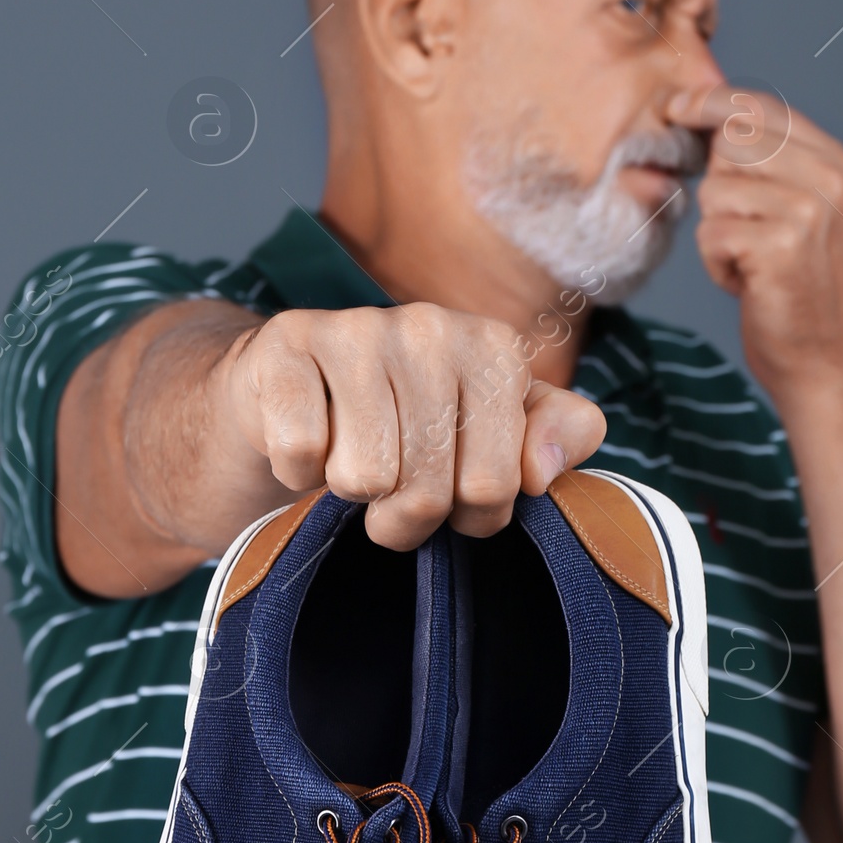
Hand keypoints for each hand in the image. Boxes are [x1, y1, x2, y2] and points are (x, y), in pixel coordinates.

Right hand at [221, 304, 606, 549]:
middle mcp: (429, 326)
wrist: (293, 390)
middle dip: (405, 517)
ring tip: (350, 460)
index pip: (493, 487)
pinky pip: (301, 453)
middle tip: (391, 491)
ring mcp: (355, 328)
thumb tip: (540, 471)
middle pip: (426, 490)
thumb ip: (557, 437)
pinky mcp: (285, 343)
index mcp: (493, 347)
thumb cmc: (409, 422)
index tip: (453, 491)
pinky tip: (307, 440)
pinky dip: (297, 470)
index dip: (469, 516)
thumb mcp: (497, 430)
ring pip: (363, 478)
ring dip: (350, 494)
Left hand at [665, 86, 842, 400]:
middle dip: (719, 185)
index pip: (761, 107)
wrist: (825, 360)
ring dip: (717, 231)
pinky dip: (717, 264)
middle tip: (745, 228)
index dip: (710, 103)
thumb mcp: (800, 210)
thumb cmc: (799, 286)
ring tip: (751, 260)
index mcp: (837, 163)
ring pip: (715, 190)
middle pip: (731, 142)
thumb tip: (706, 111)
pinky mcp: (781, 246)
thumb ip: (770, 161)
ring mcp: (809, 212)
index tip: (676, 108)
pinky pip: (711, 233)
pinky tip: (748, 282)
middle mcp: (830, 180)